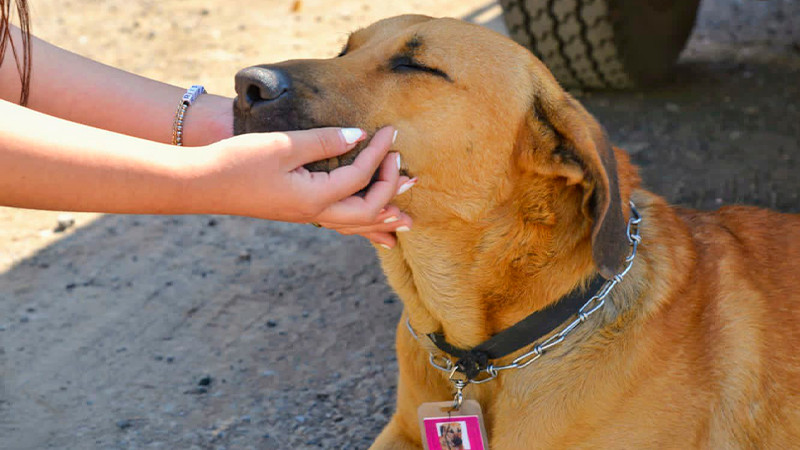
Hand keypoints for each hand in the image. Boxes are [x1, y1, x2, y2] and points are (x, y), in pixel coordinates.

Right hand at [202, 126, 413, 247]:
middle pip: (367, 211)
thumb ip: (323, 141)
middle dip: (392, 193)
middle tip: (412, 177)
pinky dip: (360, 226)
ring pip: (353, 224)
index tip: (391, 131)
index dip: (380, 152)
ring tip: (406, 222)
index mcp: (315, 198)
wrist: (202, 183)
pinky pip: (338, 223)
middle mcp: (314, 213)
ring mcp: (305, 216)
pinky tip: (367, 228)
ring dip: (382, 219)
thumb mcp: (284, 145)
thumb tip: (357, 137)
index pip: (360, 176)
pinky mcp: (297, 211)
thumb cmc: (239, 162)